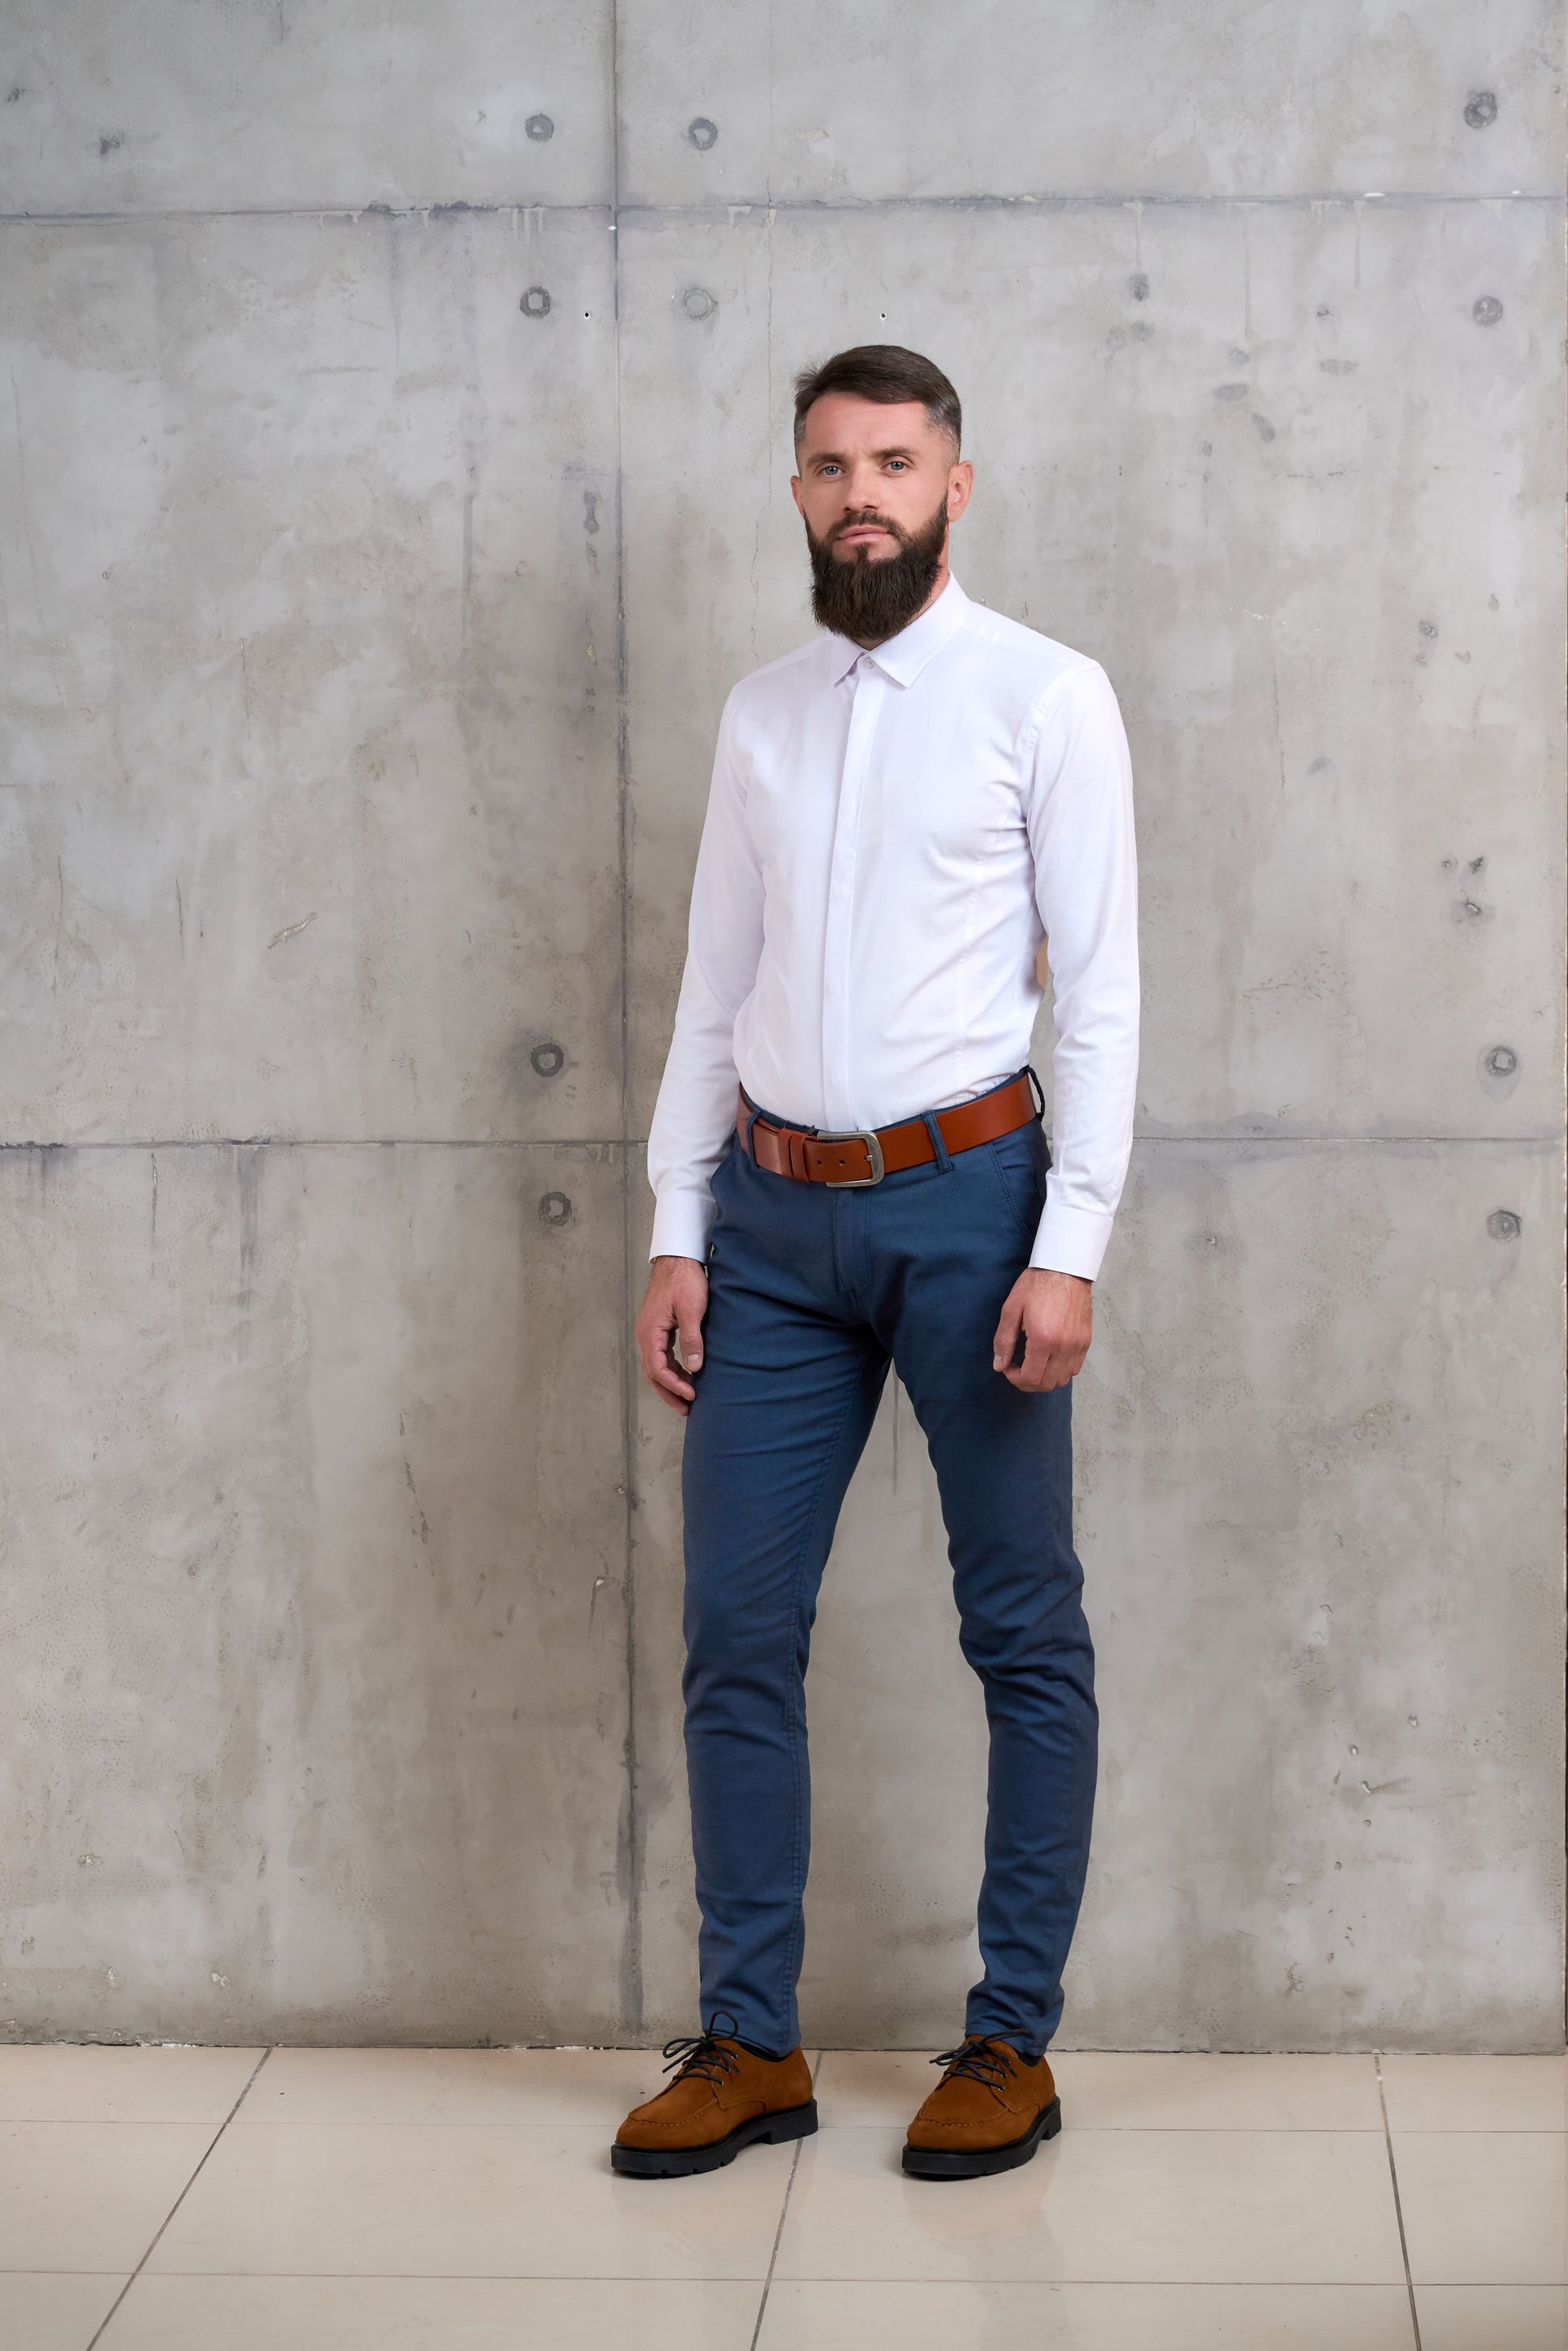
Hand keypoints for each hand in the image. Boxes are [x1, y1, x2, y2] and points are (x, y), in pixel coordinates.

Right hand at [636, 1254, 709, 1415]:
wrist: (679, 1258)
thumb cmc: (684, 1280)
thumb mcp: (692, 1310)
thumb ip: (692, 1339)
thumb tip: (694, 1368)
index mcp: (650, 1332)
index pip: (657, 1369)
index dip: (674, 1386)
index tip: (692, 1395)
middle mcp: (646, 1335)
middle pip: (653, 1373)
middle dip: (669, 1392)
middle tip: (686, 1409)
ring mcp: (651, 1332)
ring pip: (657, 1366)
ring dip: (671, 1383)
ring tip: (688, 1397)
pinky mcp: (659, 1328)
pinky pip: (662, 1355)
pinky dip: (673, 1369)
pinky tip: (687, 1375)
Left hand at [991, 1267, 1091, 1391]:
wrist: (1065, 1268)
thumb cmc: (1037, 1285)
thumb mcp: (1012, 1309)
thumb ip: (1004, 1340)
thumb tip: (999, 1364)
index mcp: (1043, 1339)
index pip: (1030, 1378)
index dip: (1015, 1378)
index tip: (1007, 1366)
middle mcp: (1064, 1346)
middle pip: (1046, 1384)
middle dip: (1027, 1382)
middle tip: (1017, 1368)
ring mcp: (1078, 1345)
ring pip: (1062, 1379)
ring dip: (1045, 1378)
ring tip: (1033, 1362)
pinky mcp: (1086, 1341)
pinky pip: (1074, 1368)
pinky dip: (1060, 1370)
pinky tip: (1049, 1356)